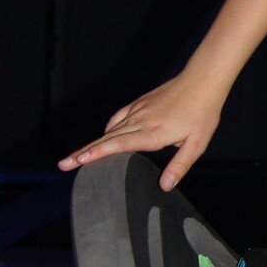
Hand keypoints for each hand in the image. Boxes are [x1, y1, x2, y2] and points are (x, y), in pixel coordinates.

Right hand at [57, 72, 222, 190]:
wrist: (202, 81)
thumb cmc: (202, 113)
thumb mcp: (197, 144)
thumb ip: (179, 165)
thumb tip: (165, 186)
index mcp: (153, 133)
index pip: (119, 145)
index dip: (97, 153)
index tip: (79, 160)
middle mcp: (140, 121)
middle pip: (106, 139)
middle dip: (83, 152)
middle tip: (63, 165)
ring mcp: (137, 111)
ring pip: (109, 129)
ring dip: (92, 144)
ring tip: (77, 158)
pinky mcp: (139, 104)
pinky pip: (118, 118)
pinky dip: (108, 129)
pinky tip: (104, 137)